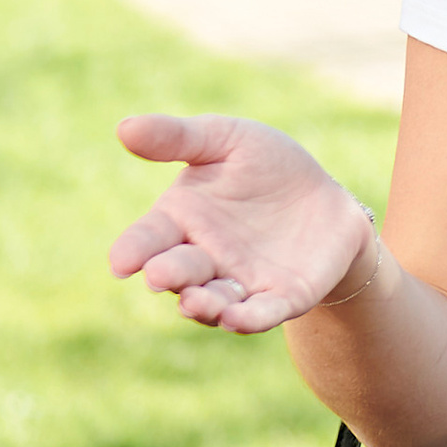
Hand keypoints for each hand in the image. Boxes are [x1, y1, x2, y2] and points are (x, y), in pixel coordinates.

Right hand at [109, 113, 373, 334]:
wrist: (325, 195)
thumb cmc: (266, 164)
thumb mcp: (225, 139)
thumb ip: (177, 137)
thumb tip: (124, 127)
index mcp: (180, 220)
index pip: (147, 239)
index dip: (132, 250)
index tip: (121, 261)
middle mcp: (203, 259)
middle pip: (178, 272)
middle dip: (169, 275)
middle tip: (160, 275)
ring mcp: (239, 283)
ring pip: (213, 302)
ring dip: (202, 305)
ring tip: (194, 302)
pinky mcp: (280, 298)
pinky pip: (260, 313)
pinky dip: (247, 319)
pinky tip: (236, 319)